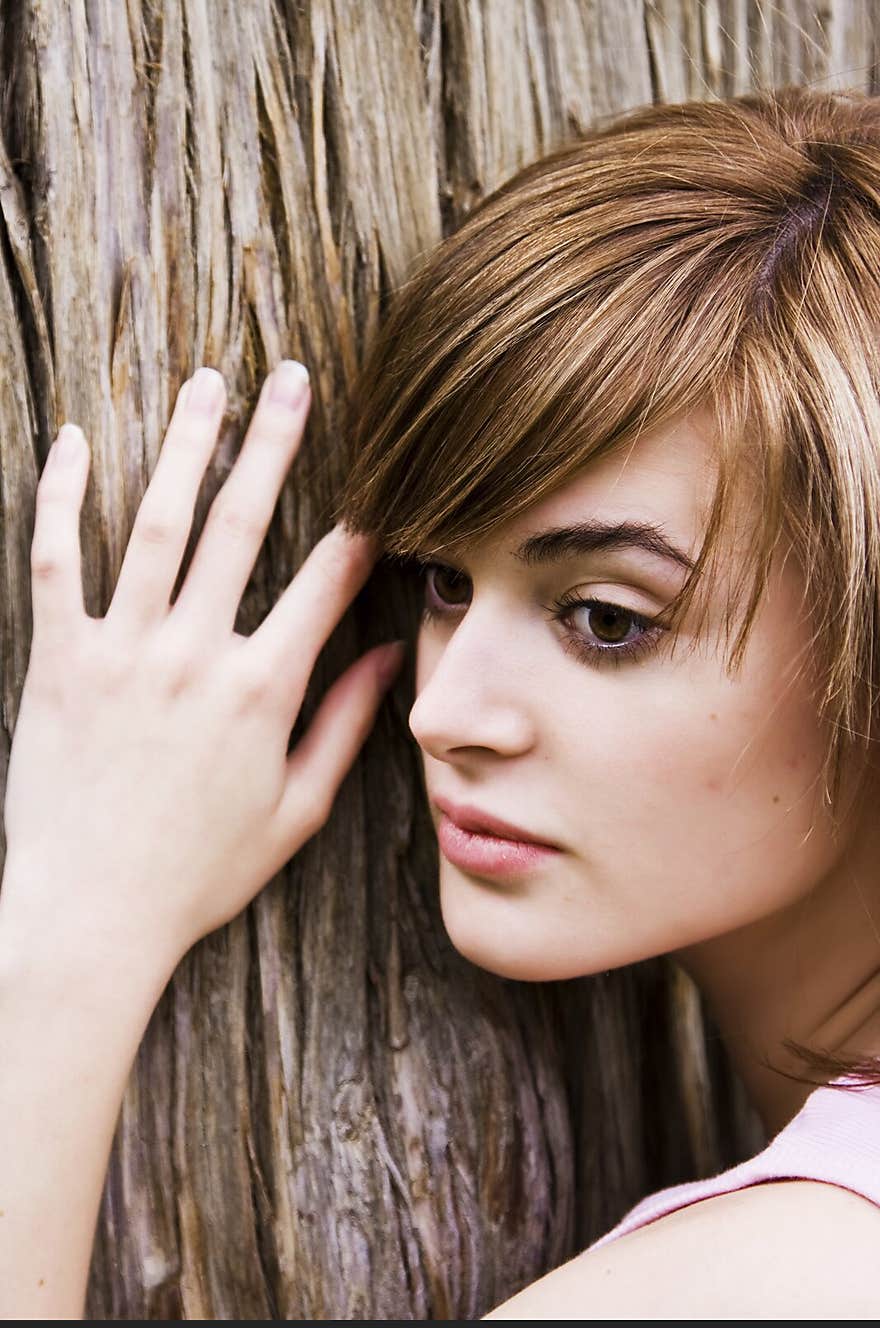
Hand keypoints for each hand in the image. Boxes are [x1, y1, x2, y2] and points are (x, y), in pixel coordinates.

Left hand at [1, 362, 402, 975]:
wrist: (91, 915)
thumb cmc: (197, 873)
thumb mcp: (294, 813)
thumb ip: (343, 730)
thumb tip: (386, 664)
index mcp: (261, 692)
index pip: (323, 585)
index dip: (356, 529)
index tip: (373, 485)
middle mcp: (196, 654)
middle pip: (242, 526)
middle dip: (274, 445)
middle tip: (293, 380)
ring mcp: (122, 651)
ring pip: (158, 524)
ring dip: (187, 446)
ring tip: (208, 384)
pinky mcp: (58, 661)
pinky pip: (57, 562)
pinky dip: (62, 497)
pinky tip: (75, 442)